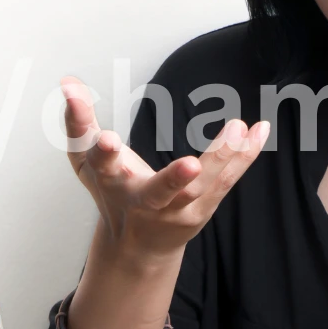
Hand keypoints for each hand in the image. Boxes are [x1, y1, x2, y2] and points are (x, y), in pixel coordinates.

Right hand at [61, 76, 268, 260]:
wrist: (135, 246)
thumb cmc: (112, 194)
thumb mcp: (85, 160)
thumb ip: (78, 121)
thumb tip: (68, 82)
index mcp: (111, 183)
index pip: (102, 165)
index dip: (101, 151)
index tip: (105, 138)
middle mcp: (144, 202)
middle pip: (159, 193)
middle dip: (172, 181)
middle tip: (190, 164)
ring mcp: (176, 210)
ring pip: (202, 187)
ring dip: (222, 158)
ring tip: (238, 127)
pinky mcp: (203, 208)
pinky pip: (227, 181)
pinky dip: (244, 157)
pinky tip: (259, 130)